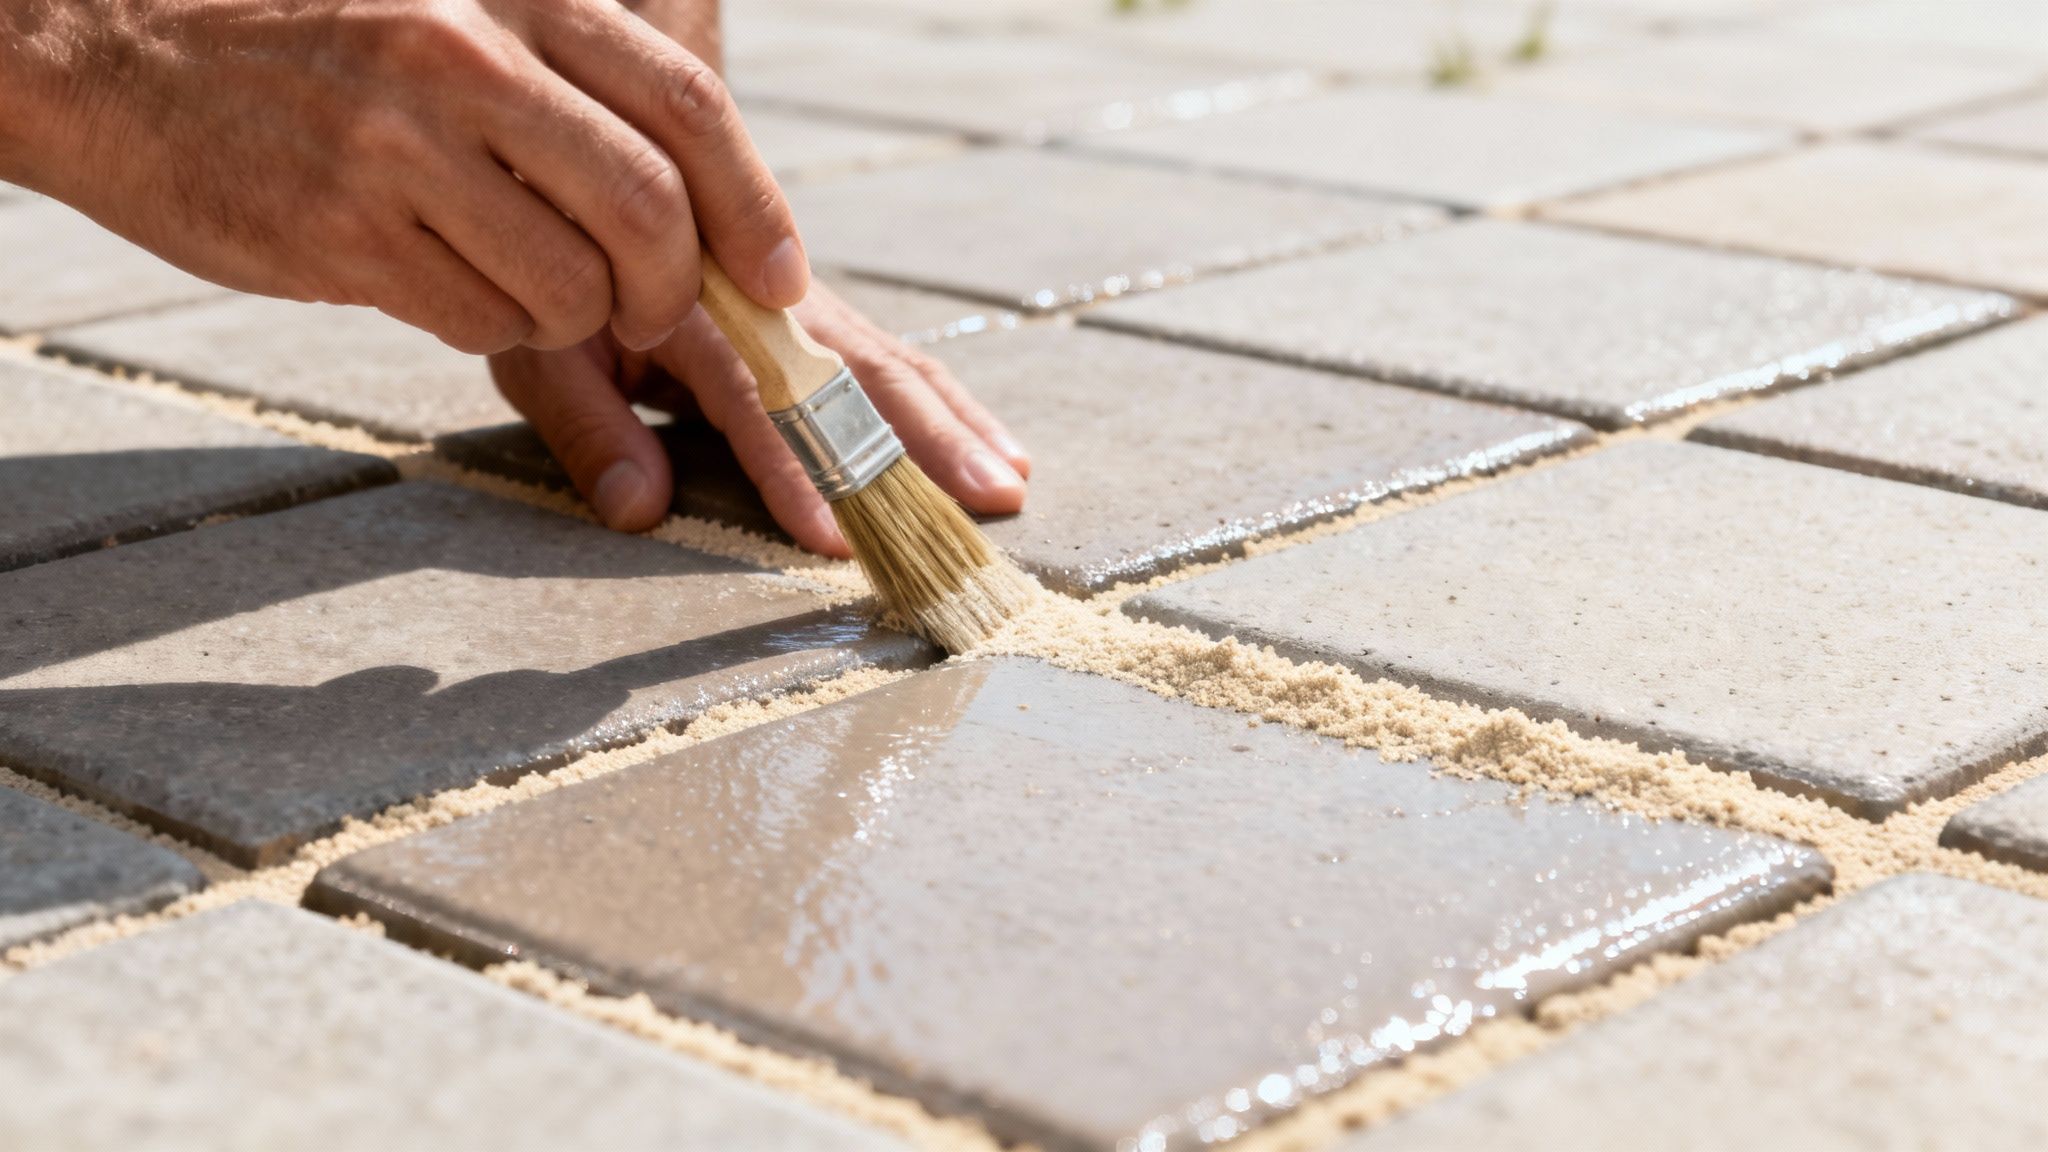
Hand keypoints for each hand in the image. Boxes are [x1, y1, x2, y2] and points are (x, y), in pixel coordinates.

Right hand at [0, 0, 802, 351]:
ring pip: (571, 286)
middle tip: (655, 310)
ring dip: (576, 317)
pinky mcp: (344, 233)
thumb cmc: (312, 40)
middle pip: (648, 209)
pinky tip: (444, 279)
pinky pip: (483, 321)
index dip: (755, 206)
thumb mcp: (449, 12)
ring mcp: (400, 148)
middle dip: (674, 289)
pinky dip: (493, 323)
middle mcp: (464, 59)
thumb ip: (567, 84)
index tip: (779, 275)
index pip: (686, 104)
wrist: (112, 48)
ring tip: (527, 282)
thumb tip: (697, 199)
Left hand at [489, 280, 1030, 555]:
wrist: (599, 185)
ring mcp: (805, 309)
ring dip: (954, 426)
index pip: (751, 398)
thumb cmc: (564, 288)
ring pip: (893, 364)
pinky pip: (898, 361)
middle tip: (981, 503)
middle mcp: (763, 306)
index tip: (832, 533)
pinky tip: (999, 447)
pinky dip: (952, 407)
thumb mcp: (545, 353)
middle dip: (920, 445)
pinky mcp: (827, 320)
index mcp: (692, 312)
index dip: (792, 469)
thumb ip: (588, 431)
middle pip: (854, 375)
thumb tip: (639, 511)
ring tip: (1010, 482)